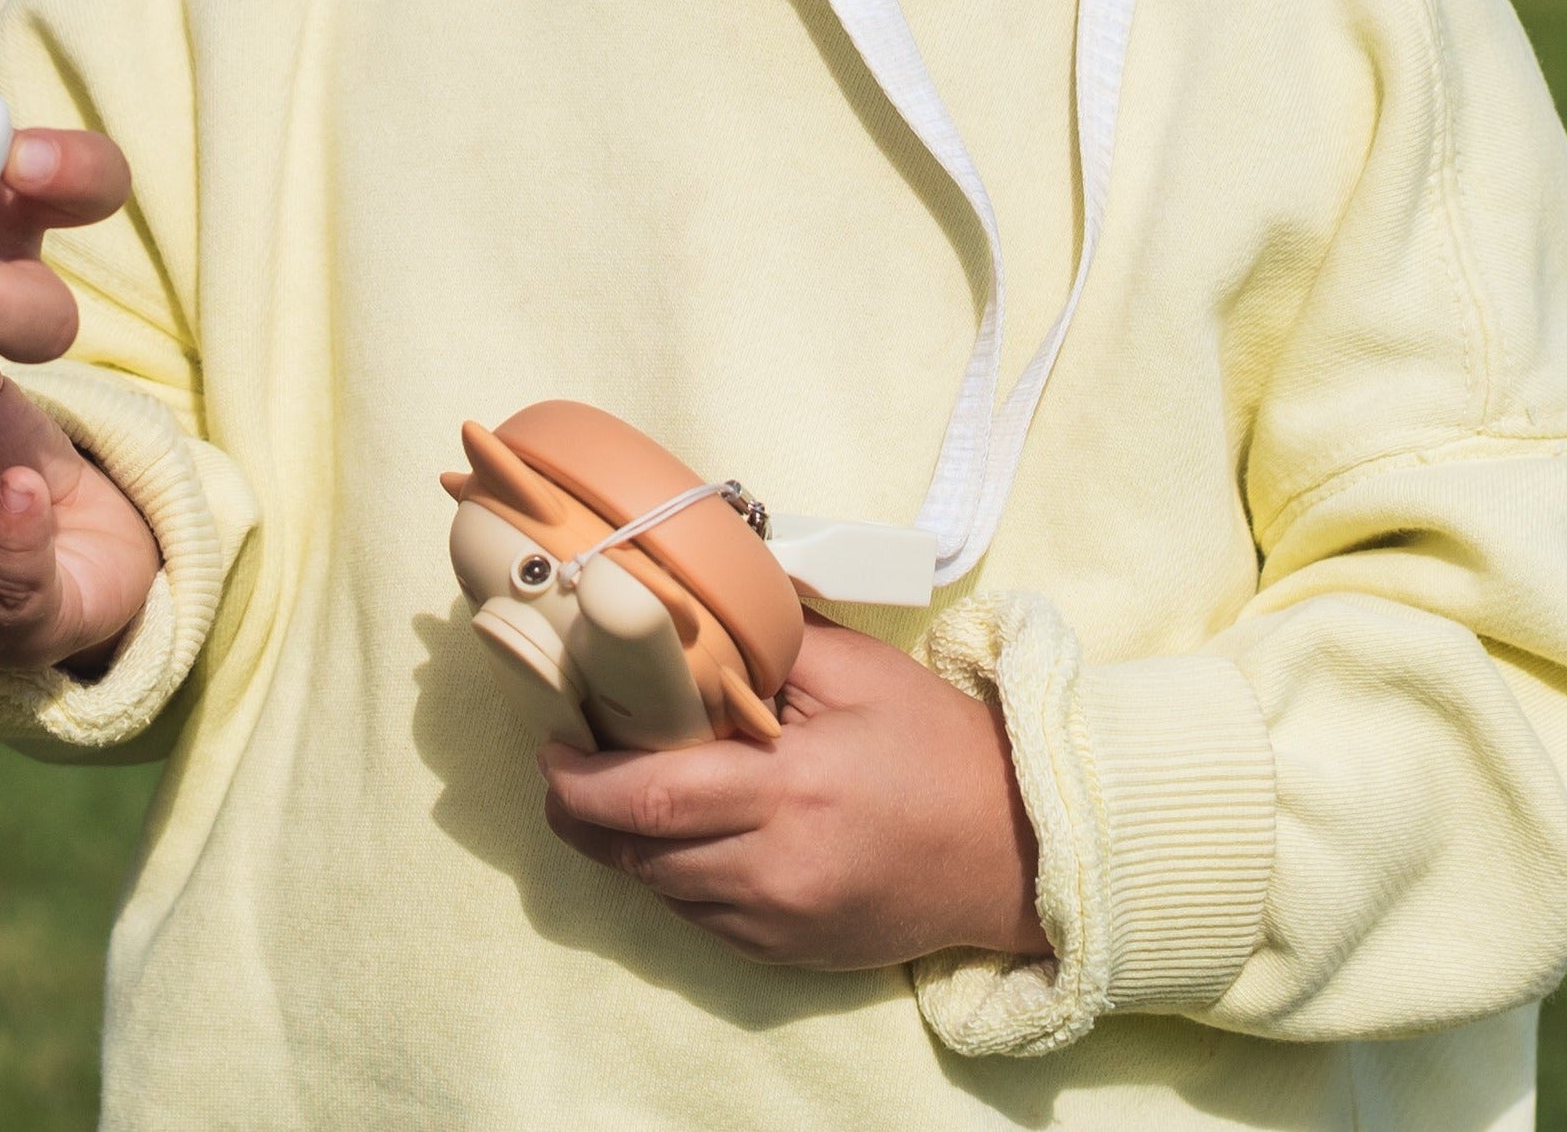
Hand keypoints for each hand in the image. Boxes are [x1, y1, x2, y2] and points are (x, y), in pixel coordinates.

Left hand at [539, 618, 1047, 970]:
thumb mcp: (856, 670)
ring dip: (626, 846)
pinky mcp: (792, 954)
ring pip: (665, 892)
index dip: (586, 780)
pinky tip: (678, 836)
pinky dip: (675, 879)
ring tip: (610, 793)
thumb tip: (690, 613)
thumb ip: (767, 643)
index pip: (656, 796)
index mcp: (791, 791)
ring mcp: (783, 923)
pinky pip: (703, 920)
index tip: (552, 748)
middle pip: (643, 854)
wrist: (1014, 848)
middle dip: (583, 815)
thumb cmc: (935, 748)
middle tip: (558, 773)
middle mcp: (778, 870)